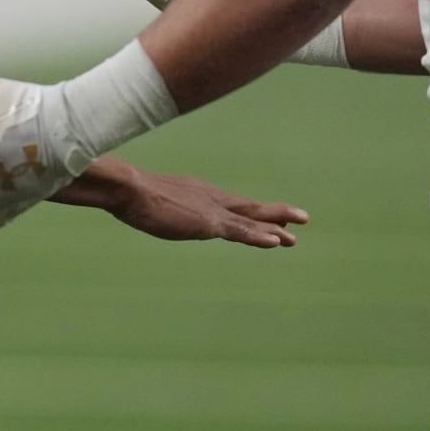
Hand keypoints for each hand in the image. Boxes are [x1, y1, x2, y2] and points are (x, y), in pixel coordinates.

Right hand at [58, 161, 308, 248]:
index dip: (254, 212)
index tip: (272, 216)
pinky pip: (241, 231)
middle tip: (302, 219)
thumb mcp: (147, 200)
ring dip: (276, 226)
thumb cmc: (130, 192)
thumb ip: (153, 203)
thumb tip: (136, 202)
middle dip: (275, 214)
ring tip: (296, 235)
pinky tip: (277, 241)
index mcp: (198, 194)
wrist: (128, 189)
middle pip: (249, 208)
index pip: (232, 204)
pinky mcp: (208, 223)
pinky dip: (259, 235)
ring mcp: (211, 211)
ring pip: (251, 219)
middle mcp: (210, 199)